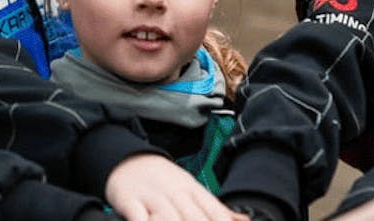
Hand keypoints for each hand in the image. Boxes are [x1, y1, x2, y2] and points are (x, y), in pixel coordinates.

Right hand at [105, 154, 248, 220]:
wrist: (130, 158)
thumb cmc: (165, 181)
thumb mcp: (193, 189)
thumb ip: (216, 208)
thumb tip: (243, 220)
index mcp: (193, 190)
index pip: (214, 212)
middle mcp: (175, 193)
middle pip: (194, 218)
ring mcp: (152, 197)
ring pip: (168, 218)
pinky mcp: (130, 201)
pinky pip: (137, 216)